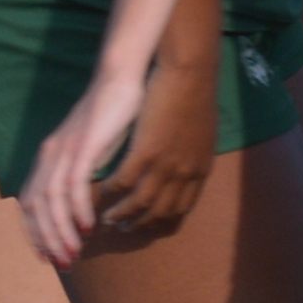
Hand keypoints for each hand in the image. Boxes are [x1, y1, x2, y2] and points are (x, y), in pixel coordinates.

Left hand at [14, 68, 147, 265]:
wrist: (119, 78)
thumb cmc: (110, 113)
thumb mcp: (89, 146)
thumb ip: (80, 169)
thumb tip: (81, 197)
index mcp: (49, 155)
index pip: (30, 202)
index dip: (35, 231)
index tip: (48, 256)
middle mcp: (50, 153)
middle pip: (35, 206)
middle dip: (46, 240)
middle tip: (64, 264)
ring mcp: (64, 149)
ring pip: (51, 201)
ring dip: (61, 232)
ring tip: (74, 254)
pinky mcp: (83, 145)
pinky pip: (73, 184)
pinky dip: (78, 210)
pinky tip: (88, 228)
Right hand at [84, 38, 218, 244]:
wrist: (191, 73)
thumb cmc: (197, 95)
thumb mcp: (201, 133)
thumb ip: (192, 154)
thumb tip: (185, 162)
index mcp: (199, 170)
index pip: (180, 208)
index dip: (162, 220)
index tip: (147, 224)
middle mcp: (183, 174)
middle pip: (159, 213)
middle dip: (140, 225)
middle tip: (123, 229)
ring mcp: (165, 165)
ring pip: (139, 203)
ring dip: (122, 215)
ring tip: (107, 219)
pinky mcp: (146, 153)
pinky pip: (124, 181)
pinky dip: (112, 188)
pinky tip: (101, 188)